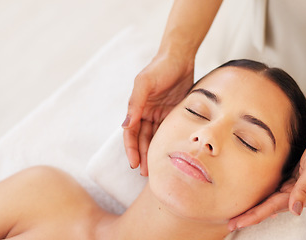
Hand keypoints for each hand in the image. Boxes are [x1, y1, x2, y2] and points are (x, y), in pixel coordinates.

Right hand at [122, 53, 193, 175]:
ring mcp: (160, 114)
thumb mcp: (144, 83)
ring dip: (154, 153)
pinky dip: (168, 143)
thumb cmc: (159, 68)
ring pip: (155, 138)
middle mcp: (147, 113)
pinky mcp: (174, 113)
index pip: (131, 133)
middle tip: (146, 174)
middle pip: (142, 139)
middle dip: (142, 156)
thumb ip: (135, 104)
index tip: (133, 164)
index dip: (131, 149)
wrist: (180, 57)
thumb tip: (125, 126)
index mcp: (137, 108)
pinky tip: (171, 155)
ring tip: (157, 169)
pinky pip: (169, 132)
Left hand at [228, 133, 305, 230]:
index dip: (254, 216)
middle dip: (249, 217)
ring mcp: (293, 189)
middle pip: (267, 209)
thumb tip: (295, 210)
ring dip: (254, 210)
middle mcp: (296, 195)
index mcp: (300, 195)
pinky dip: (263, 200)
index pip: (271, 208)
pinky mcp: (292, 181)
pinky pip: (274, 193)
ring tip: (238, 217)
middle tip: (230, 224)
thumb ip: (304, 188)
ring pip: (269, 202)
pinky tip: (256, 204)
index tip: (238, 222)